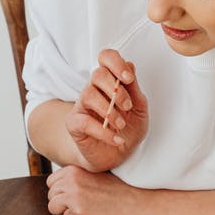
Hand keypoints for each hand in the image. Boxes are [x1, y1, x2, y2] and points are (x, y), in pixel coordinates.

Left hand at [46, 166, 140, 214]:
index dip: (61, 190)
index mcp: (75, 170)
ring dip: (67, 212)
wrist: (137, 206)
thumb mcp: (97, 177)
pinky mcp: (78, 212)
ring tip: (85, 211)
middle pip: (51, 194)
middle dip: (62, 202)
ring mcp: (73, 197)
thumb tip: (59, 188)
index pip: (52, 181)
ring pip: (53, 207)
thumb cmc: (120, 192)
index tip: (74, 195)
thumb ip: (78, 179)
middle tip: (81, 205)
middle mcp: (71, 181)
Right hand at [67, 49, 148, 171]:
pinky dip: (103, 132)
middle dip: (116, 90)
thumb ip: (135, 90)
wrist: (116, 155)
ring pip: (89, 95)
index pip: (106, 58)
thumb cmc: (126, 130)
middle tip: (127, 106)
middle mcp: (94, 90)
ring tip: (121, 125)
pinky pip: (84, 122)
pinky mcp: (75, 124)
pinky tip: (116, 138)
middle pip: (97, 74)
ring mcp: (82, 106)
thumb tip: (130, 66)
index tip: (128, 79)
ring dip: (109, 111)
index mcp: (110, 82)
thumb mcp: (139, 110)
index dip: (116, 63)